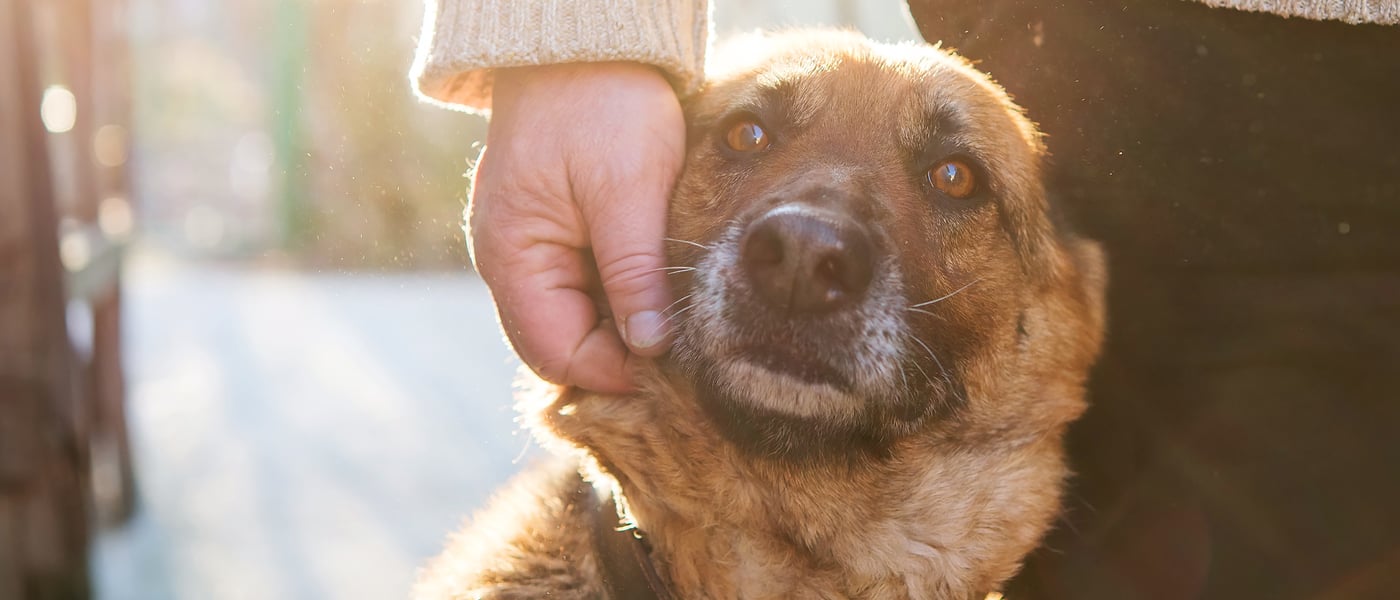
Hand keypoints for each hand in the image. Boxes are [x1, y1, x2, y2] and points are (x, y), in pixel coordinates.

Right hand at [468, 62, 683, 392]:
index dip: (614, 372)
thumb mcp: (626, 190)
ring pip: (576, 318)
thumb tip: (650, 349)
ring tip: (676, 319)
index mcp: (511, 257)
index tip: (673, 368)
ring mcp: (529, 247)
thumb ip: (634, 272)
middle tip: (682, 351)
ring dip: (622, 325)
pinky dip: (620, 295)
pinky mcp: (553, 232)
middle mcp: (509, 262)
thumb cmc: (602, 105)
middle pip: (562, 344)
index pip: (555, 353)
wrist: (585, 42)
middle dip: (619, 355)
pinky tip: (659, 287)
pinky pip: (583, 286)